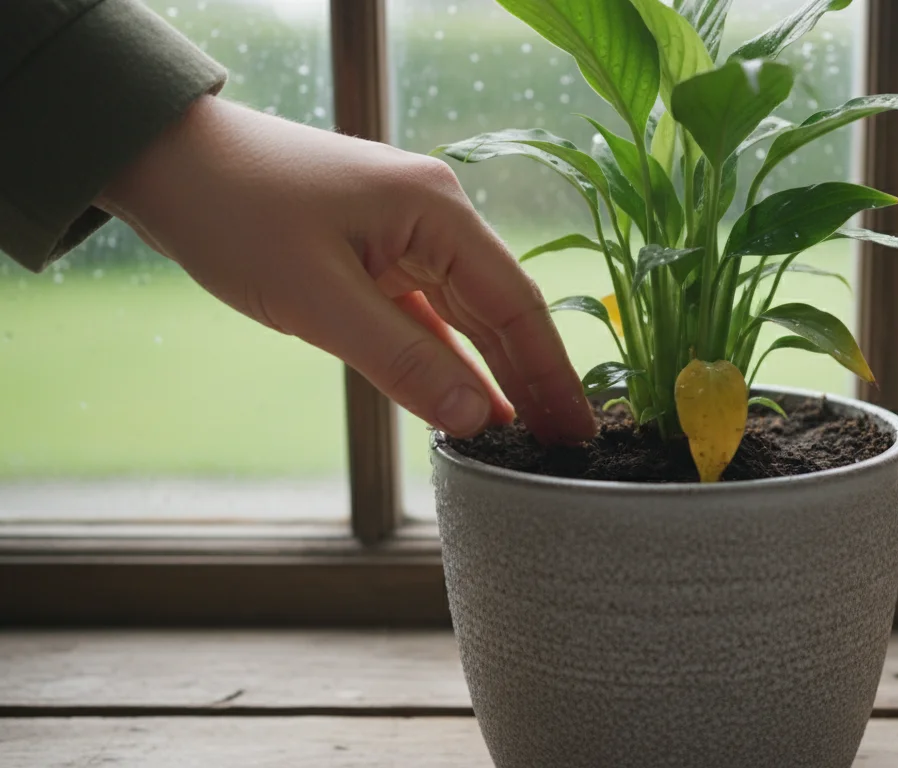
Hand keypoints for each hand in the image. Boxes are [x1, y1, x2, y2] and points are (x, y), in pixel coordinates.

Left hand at [96, 95, 595, 443]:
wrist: (168, 163)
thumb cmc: (237, 213)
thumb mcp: (318, 299)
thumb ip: (403, 361)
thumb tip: (477, 419)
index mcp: (438, 213)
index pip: (516, 303)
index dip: (551, 372)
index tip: (579, 430)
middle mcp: (437, 219)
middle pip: (502, 312)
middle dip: (535, 380)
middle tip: (568, 449)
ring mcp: (409, 236)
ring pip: (468, 318)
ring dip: (496, 374)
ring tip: (532, 436)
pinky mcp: (379, 255)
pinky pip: (429, 316)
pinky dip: (449, 359)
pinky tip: (472, 400)